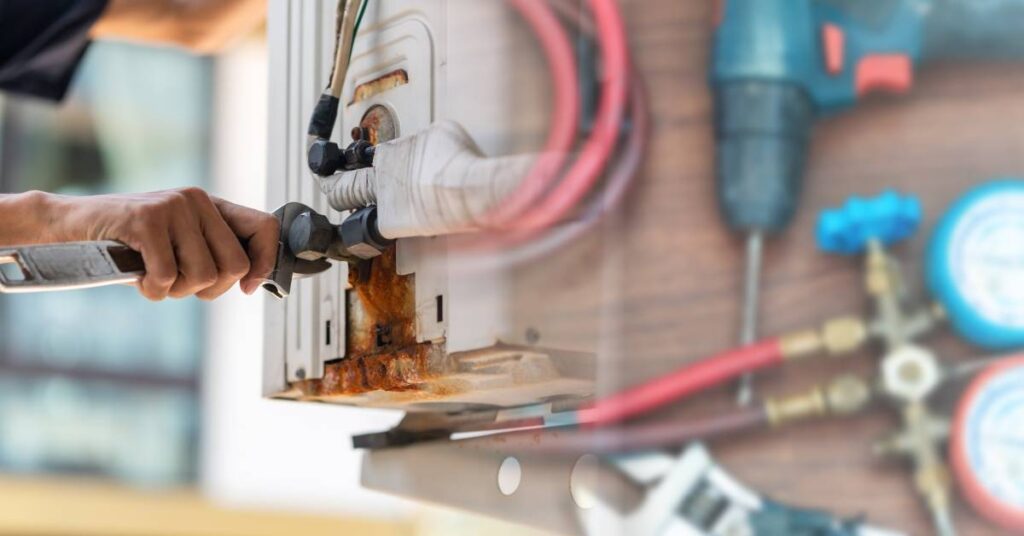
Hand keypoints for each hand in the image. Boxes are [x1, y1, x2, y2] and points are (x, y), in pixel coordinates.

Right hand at [49, 188, 278, 300]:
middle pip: (234, 266)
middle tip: (181, 285)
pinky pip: (168, 276)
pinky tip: (137, 277)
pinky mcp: (146, 220)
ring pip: (203, 275)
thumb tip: (253, 280)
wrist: (70, 225)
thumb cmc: (129, 244)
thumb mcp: (178, 244)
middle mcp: (196, 200)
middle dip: (210, 289)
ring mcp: (172, 207)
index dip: (264, 262)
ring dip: (177, 291)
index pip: (264, 227)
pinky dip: (152, 290)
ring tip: (154, 277)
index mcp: (210, 205)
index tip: (247, 287)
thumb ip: (213, 254)